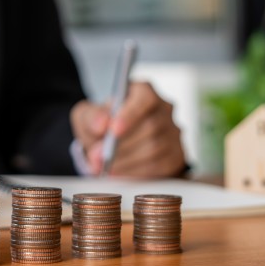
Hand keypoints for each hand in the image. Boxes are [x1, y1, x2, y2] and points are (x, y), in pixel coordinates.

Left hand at [70, 82, 185, 177]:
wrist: (111, 143)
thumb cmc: (103, 124)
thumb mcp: (88, 115)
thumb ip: (91, 116)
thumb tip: (101, 125)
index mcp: (144, 92)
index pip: (145, 99)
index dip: (131, 115)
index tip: (113, 131)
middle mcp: (164, 109)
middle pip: (151, 127)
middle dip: (121, 146)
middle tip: (98, 157)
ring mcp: (173, 133)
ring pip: (154, 149)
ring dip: (126, 161)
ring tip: (104, 167)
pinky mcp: (176, 155)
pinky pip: (159, 167)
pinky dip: (135, 173)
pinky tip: (118, 173)